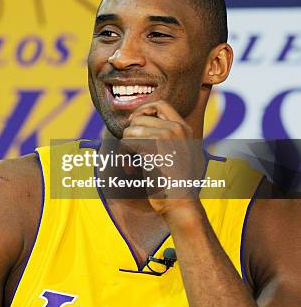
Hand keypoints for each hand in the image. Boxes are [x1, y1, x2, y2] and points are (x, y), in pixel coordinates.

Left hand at [122, 100, 202, 215]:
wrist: (179, 202)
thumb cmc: (174, 182)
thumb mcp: (175, 152)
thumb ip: (163, 136)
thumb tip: (134, 122)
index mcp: (184, 128)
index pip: (160, 104)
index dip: (142, 110)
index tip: (133, 124)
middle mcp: (176, 128)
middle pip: (139, 118)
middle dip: (129, 135)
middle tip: (130, 153)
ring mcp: (166, 136)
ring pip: (130, 131)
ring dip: (125, 148)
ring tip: (131, 163)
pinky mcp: (154, 147)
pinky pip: (127, 143)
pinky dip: (124, 157)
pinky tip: (131, 170)